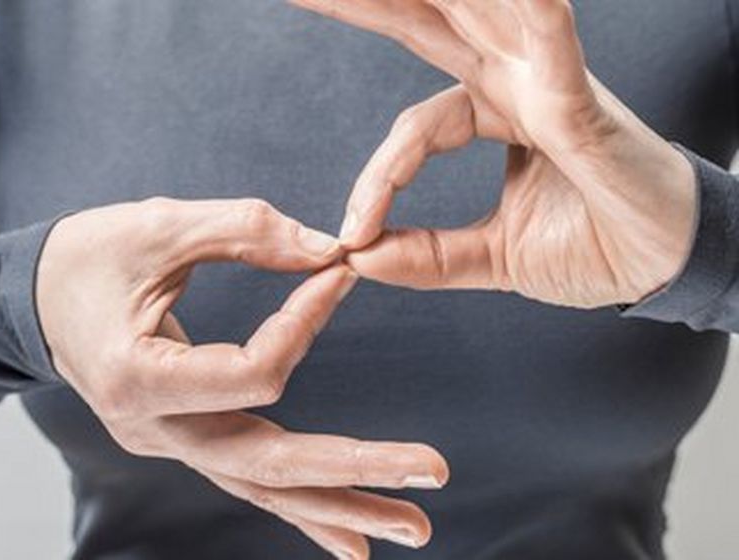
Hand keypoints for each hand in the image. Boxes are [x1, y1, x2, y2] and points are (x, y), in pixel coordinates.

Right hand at [37, 198, 448, 558]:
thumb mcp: (158, 226)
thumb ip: (246, 232)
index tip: (340, 272)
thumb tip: (333, 250)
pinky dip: (304, 509)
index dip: (306, 322)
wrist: (34, 297)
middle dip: (356, 469)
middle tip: (432, 472)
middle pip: (270, 465)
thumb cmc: (87, 256)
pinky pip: (250, 481)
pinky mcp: (186, 440)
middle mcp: (154, 431)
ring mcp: (170, 445)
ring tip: (414, 526)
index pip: (252, 373)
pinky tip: (352, 539)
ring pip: (265, 489)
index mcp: (137, 379)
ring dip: (344, 507)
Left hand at [292, 0, 696, 308]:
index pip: (412, 128)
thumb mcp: (491, 256)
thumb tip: (360, 259)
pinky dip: (530, 16)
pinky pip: (550, 50)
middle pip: (426, 27)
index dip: (377, 178)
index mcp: (493, 116)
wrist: (662, 263)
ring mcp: (549, 86)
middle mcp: (516, 86)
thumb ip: (428, 255)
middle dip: (366, 4)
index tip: (352, 234)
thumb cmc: (591, 246)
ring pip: (476, 18)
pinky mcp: (583, 105)